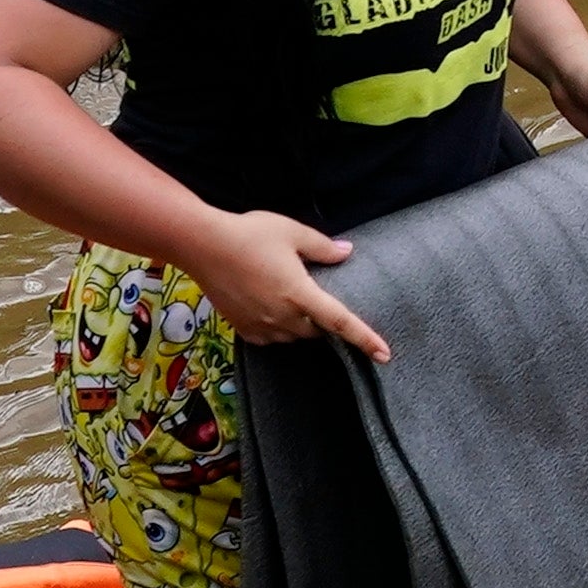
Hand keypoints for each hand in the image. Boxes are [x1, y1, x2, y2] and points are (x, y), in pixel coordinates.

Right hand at [189, 206, 384, 360]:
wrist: (202, 245)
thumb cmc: (250, 234)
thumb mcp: (292, 232)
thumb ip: (323, 247)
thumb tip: (347, 253)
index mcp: (300, 294)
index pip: (341, 322)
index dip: (365, 339)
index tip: (385, 355)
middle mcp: (282, 316)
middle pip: (316, 330)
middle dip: (323, 320)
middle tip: (317, 295)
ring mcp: (261, 326)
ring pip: (293, 335)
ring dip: (300, 323)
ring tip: (290, 296)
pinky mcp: (242, 328)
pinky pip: (270, 337)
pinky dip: (277, 327)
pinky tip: (269, 305)